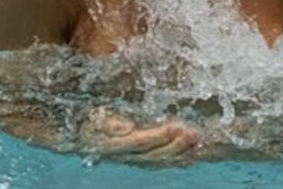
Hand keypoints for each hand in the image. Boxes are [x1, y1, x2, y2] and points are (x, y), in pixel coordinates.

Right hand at [79, 107, 199, 163]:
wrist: (87, 137)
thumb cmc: (93, 123)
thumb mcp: (97, 120)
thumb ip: (109, 124)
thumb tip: (126, 128)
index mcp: (115, 145)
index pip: (140, 142)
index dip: (158, 136)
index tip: (175, 126)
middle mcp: (128, 156)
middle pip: (154, 154)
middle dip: (175, 145)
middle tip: (192, 132)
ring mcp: (137, 160)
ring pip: (161, 160)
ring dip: (180, 151)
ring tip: (196, 137)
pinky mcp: (144, 159)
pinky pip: (163, 162)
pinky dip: (178, 158)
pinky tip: (192, 151)